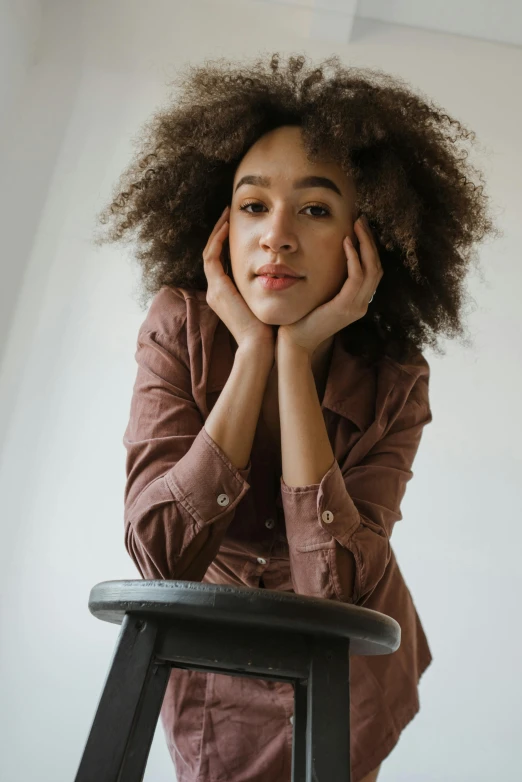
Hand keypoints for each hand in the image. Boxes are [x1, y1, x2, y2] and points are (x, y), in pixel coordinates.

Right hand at [203, 206, 275, 354]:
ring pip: (209, 252)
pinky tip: (229, 227)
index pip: (220, 262)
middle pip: (211, 254)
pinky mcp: (217, 289)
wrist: (260, 345)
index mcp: (224, 295)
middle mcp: (215, 291)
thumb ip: (267, 287)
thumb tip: (281, 273)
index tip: (235, 225)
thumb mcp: (266, 302)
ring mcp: (214, 290)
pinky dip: (218, 241)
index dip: (225, 242)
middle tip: (227, 213)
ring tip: (227, 215)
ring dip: (217, 232)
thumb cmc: (269, 328)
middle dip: (219, 232)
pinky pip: (212, 257)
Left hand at [276, 214, 383, 357]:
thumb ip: (330, 281)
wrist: (295, 341)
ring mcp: (357, 307)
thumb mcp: (320, 295)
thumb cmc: (302, 317)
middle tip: (361, 220)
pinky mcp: (346, 307)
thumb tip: (327, 257)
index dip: (369, 247)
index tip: (360, 227)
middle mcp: (362, 304)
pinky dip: (354, 258)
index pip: (372, 270)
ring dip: (365, 244)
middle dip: (370, 241)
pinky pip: (357, 277)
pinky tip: (346, 243)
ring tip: (356, 225)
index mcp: (358, 301)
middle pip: (376, 266)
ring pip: (372, 269)